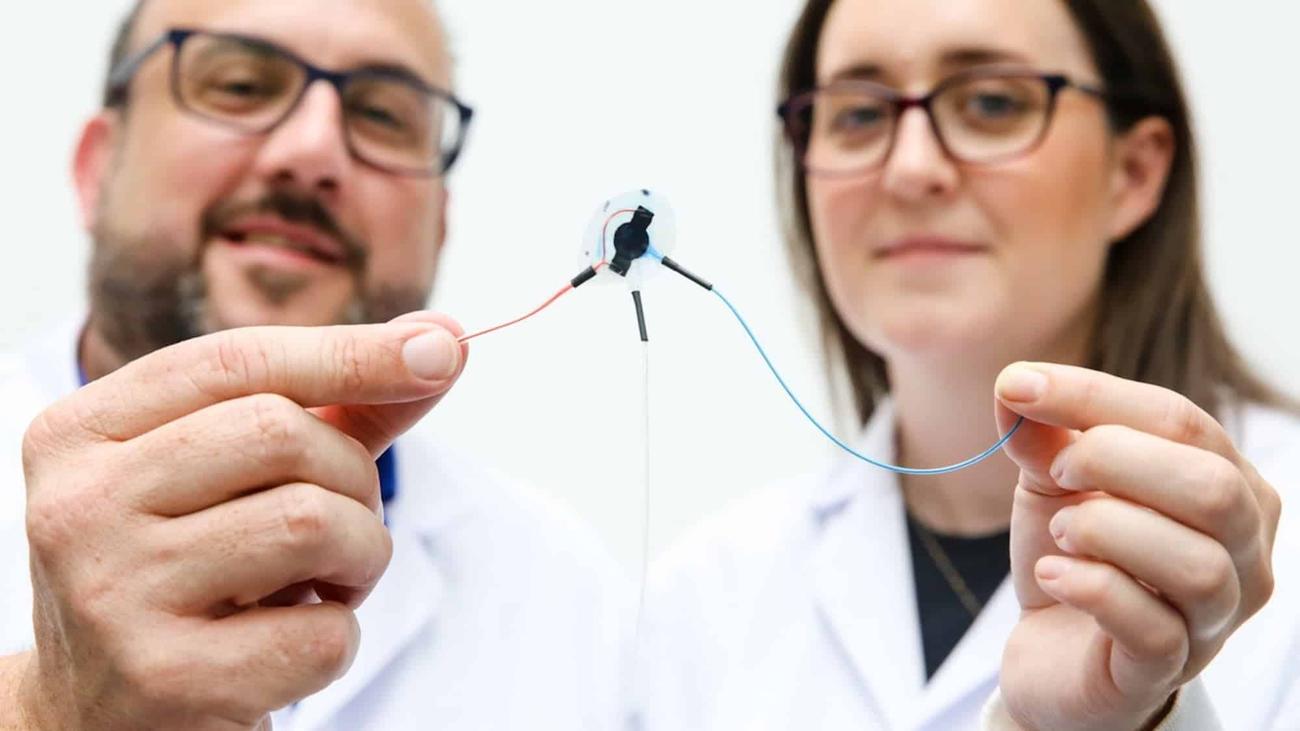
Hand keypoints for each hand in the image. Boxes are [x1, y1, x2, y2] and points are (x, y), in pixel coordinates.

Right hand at [14, 313, 465, 729]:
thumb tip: (441, 342)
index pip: (235, 362)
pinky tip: (287, 644)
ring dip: (360, 556)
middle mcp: (80, 504)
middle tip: (345, 524)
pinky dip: (338, 639)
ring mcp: (113, 593)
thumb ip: (336, 407)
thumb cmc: (189, 573)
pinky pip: (320, 634)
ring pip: (312, 524)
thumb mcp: (233, 480)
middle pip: (281, 434)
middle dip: (355, 477)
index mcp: (82, 434)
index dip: (351, 351)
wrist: (101, 716)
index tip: (440, 350)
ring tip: (323, 586)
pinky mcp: (163, 678)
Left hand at [994, 363, 1278, 730]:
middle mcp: (1243, 551)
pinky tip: (1053, 574)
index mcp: (1228, 483)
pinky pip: (1152, 627)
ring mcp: (1215, 617)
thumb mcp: (1052, 485)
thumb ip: (1041, 436)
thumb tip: (1017, 385)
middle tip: (1056, 472)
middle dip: (1115, 461)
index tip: (1018, 385)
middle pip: (1210, 487)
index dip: (1094, 396)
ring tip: (1060, 531)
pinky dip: (1091, 588)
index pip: (1182, 421)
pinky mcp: (1167, 670)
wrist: (1049, 653)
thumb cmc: (1074, 556)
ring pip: (1195, 563)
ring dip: (1107, 531)